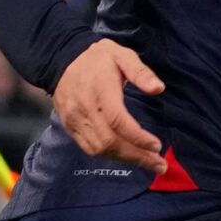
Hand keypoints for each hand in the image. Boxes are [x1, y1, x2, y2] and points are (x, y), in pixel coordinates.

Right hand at [51, 38, 166, 172]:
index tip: (157, 146)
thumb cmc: (97, 59)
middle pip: (110, 142)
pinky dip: (110, 157)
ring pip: (100, 149)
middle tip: (159, 165)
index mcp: (100, 92)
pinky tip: (126, 157)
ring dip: (125, 159)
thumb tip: (158, 88)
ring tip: (147, 163)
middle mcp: (85, 110)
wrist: (60, 60)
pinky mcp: (71, 128)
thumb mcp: (122, 55)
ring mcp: (75, 121)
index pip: (118, 121)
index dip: (138, 137)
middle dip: (137, 156)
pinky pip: (90, 149)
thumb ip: (140, 71)